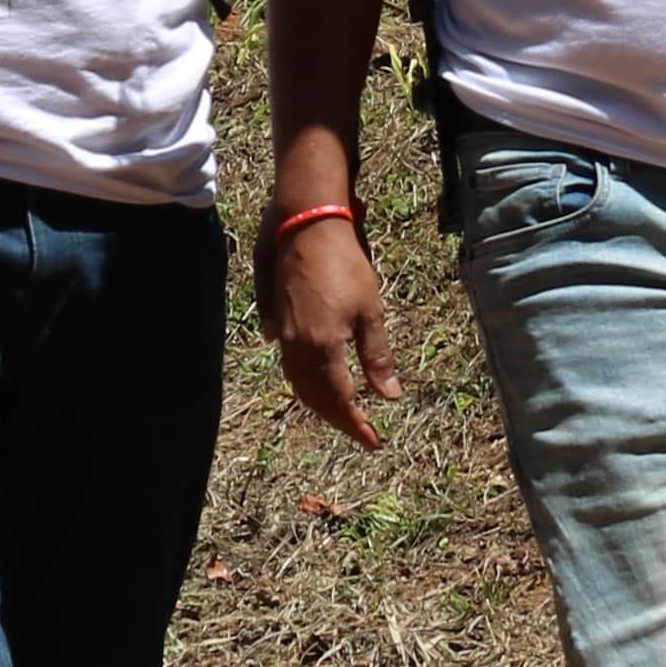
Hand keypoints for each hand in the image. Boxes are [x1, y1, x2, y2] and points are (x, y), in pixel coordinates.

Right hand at [268, 215, 399, 452]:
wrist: (307, 225)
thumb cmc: (346, 265)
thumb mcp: (371, 312)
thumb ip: (377, 357)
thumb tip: (389, 397)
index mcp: (322, 348)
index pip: (340, 400)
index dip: (356, 424)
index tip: (373, 441)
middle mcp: (297, 347)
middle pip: (315, 397)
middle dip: (338, 419)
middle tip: (360, 432)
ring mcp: (282, 333)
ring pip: (298, 383)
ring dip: (319, 402)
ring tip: (341, 413)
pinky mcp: (276, 318)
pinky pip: (288, 364)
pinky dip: (304, 381)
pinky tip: (313, 380)